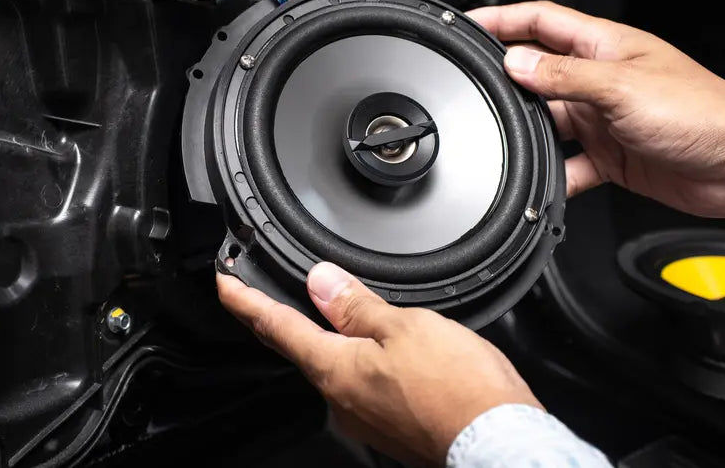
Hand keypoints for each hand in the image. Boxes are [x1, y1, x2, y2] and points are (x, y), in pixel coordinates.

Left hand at [216, 263, 540, 467]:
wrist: (499, 442)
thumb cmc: (458, 389)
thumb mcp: (404, 327)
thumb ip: (357, 305)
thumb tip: (321, 282)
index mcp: (335, 369)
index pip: (275, 327)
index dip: (245, 302)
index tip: (225, 285)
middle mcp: (341, 399)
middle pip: (297, 348)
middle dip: (275, 319)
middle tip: (255, 295)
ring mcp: (364, 416)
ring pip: (331, 365)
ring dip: (319, 336)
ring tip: (317, 310)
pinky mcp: (390, 424)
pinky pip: (359, 381)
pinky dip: (353, 357)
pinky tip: (370, 347)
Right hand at [467, 1, 724, 217]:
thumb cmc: (703, 113)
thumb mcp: (621, 88)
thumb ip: (564, 76)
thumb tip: (516, 63)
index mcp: (604, 47)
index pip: (540, 21)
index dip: (503, 19)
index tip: (469, 25)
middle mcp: (600, 79)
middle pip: (538, 74)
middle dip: (507, 82)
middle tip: (477, 92)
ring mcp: (604, 118)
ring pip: (548, 122)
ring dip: (528, 134)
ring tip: (508, 141)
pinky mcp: (611, 155)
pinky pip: (567, 164)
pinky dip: (553, 175)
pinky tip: (543, 183)